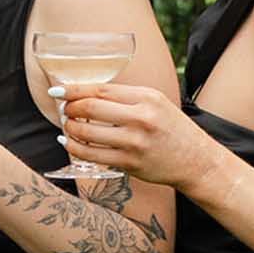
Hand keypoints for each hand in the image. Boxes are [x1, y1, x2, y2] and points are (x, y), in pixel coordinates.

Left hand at [61, 83, 213, 190]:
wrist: (195, 160)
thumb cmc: (172, 128)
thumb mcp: (155, 103)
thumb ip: (125, 98)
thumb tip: (87, 94)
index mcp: (147, 98)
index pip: (101, 90)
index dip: (74, 90)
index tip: (58, 91)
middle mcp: (141, 118)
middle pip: (90, 108)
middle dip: (69, 108)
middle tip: (63, 109)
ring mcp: (134, 143)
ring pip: (87, 133)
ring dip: (70, 128)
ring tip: (67, 125)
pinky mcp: (129, 163)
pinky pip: (92, 155)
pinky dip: (75, 148)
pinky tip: (69, 143)